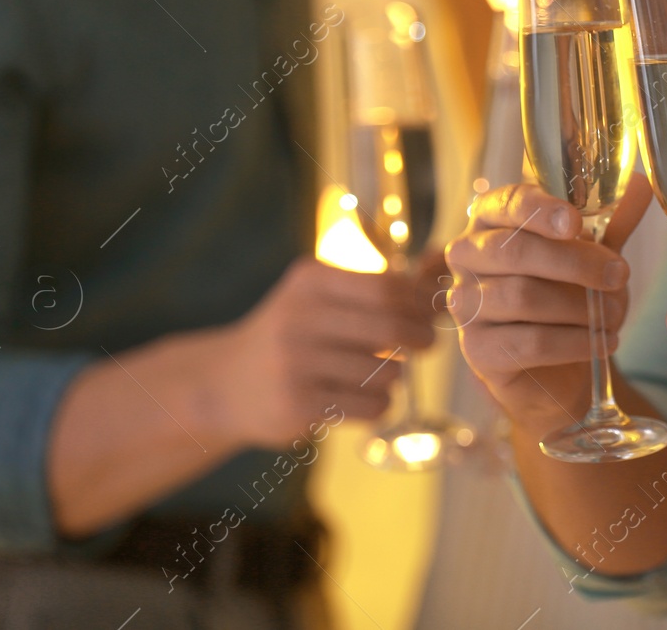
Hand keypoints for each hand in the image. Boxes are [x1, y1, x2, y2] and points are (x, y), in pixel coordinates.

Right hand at [216, 256, 436, 447]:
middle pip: (390, 325)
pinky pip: (370, 406)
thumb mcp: (319, 295)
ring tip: (381, 372)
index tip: (434, 312)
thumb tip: (440, 260)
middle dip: (421, 337)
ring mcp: (295, 363)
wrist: (226, 384)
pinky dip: (380, 404)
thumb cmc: (293, 334)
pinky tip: (364, 398)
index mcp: (310, 281)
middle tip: (427, 344)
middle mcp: (299, 317)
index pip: (387, 286)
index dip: (422, 302)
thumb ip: (376, 284)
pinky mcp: (298, 406)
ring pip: (385, 371)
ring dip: (396, 375)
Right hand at [445, 176, 652, 435]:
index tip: (575, 222)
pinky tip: (603, 342)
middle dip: (575, 262)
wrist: (557, 366)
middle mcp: (469, 256)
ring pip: (521, 297)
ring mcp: (465, 304)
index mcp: (492, 219)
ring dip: (580, 306)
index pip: (507, 203)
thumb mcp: (594, 251)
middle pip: (514, 251)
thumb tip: (640, 182)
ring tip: (616, 314)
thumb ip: (612, 219)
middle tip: (620, 275)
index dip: (540, 210)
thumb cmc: (568, 293)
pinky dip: (575, 342)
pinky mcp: (477, 350)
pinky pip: (528, 342)